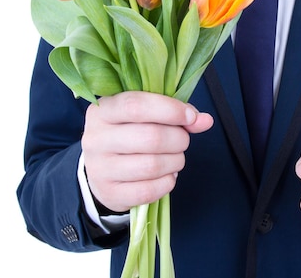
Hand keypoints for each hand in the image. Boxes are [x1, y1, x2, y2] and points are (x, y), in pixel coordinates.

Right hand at [81, 91, 213, 212]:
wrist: (101, 169)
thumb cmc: (130, 134)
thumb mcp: (146, 115)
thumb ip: (175, 113)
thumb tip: (204, 120)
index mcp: (103, 110)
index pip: (136, 106)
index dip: (170, 110)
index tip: (190, 117)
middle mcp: (95, 138)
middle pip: (150, 137)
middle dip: (178, 139)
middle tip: (182, 140)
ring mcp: (99, 168)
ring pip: (152, 165)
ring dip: (176, 161)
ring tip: (176, 158)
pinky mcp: (109, 193)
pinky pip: (149, 191)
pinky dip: (167, 182)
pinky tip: (167, 175)